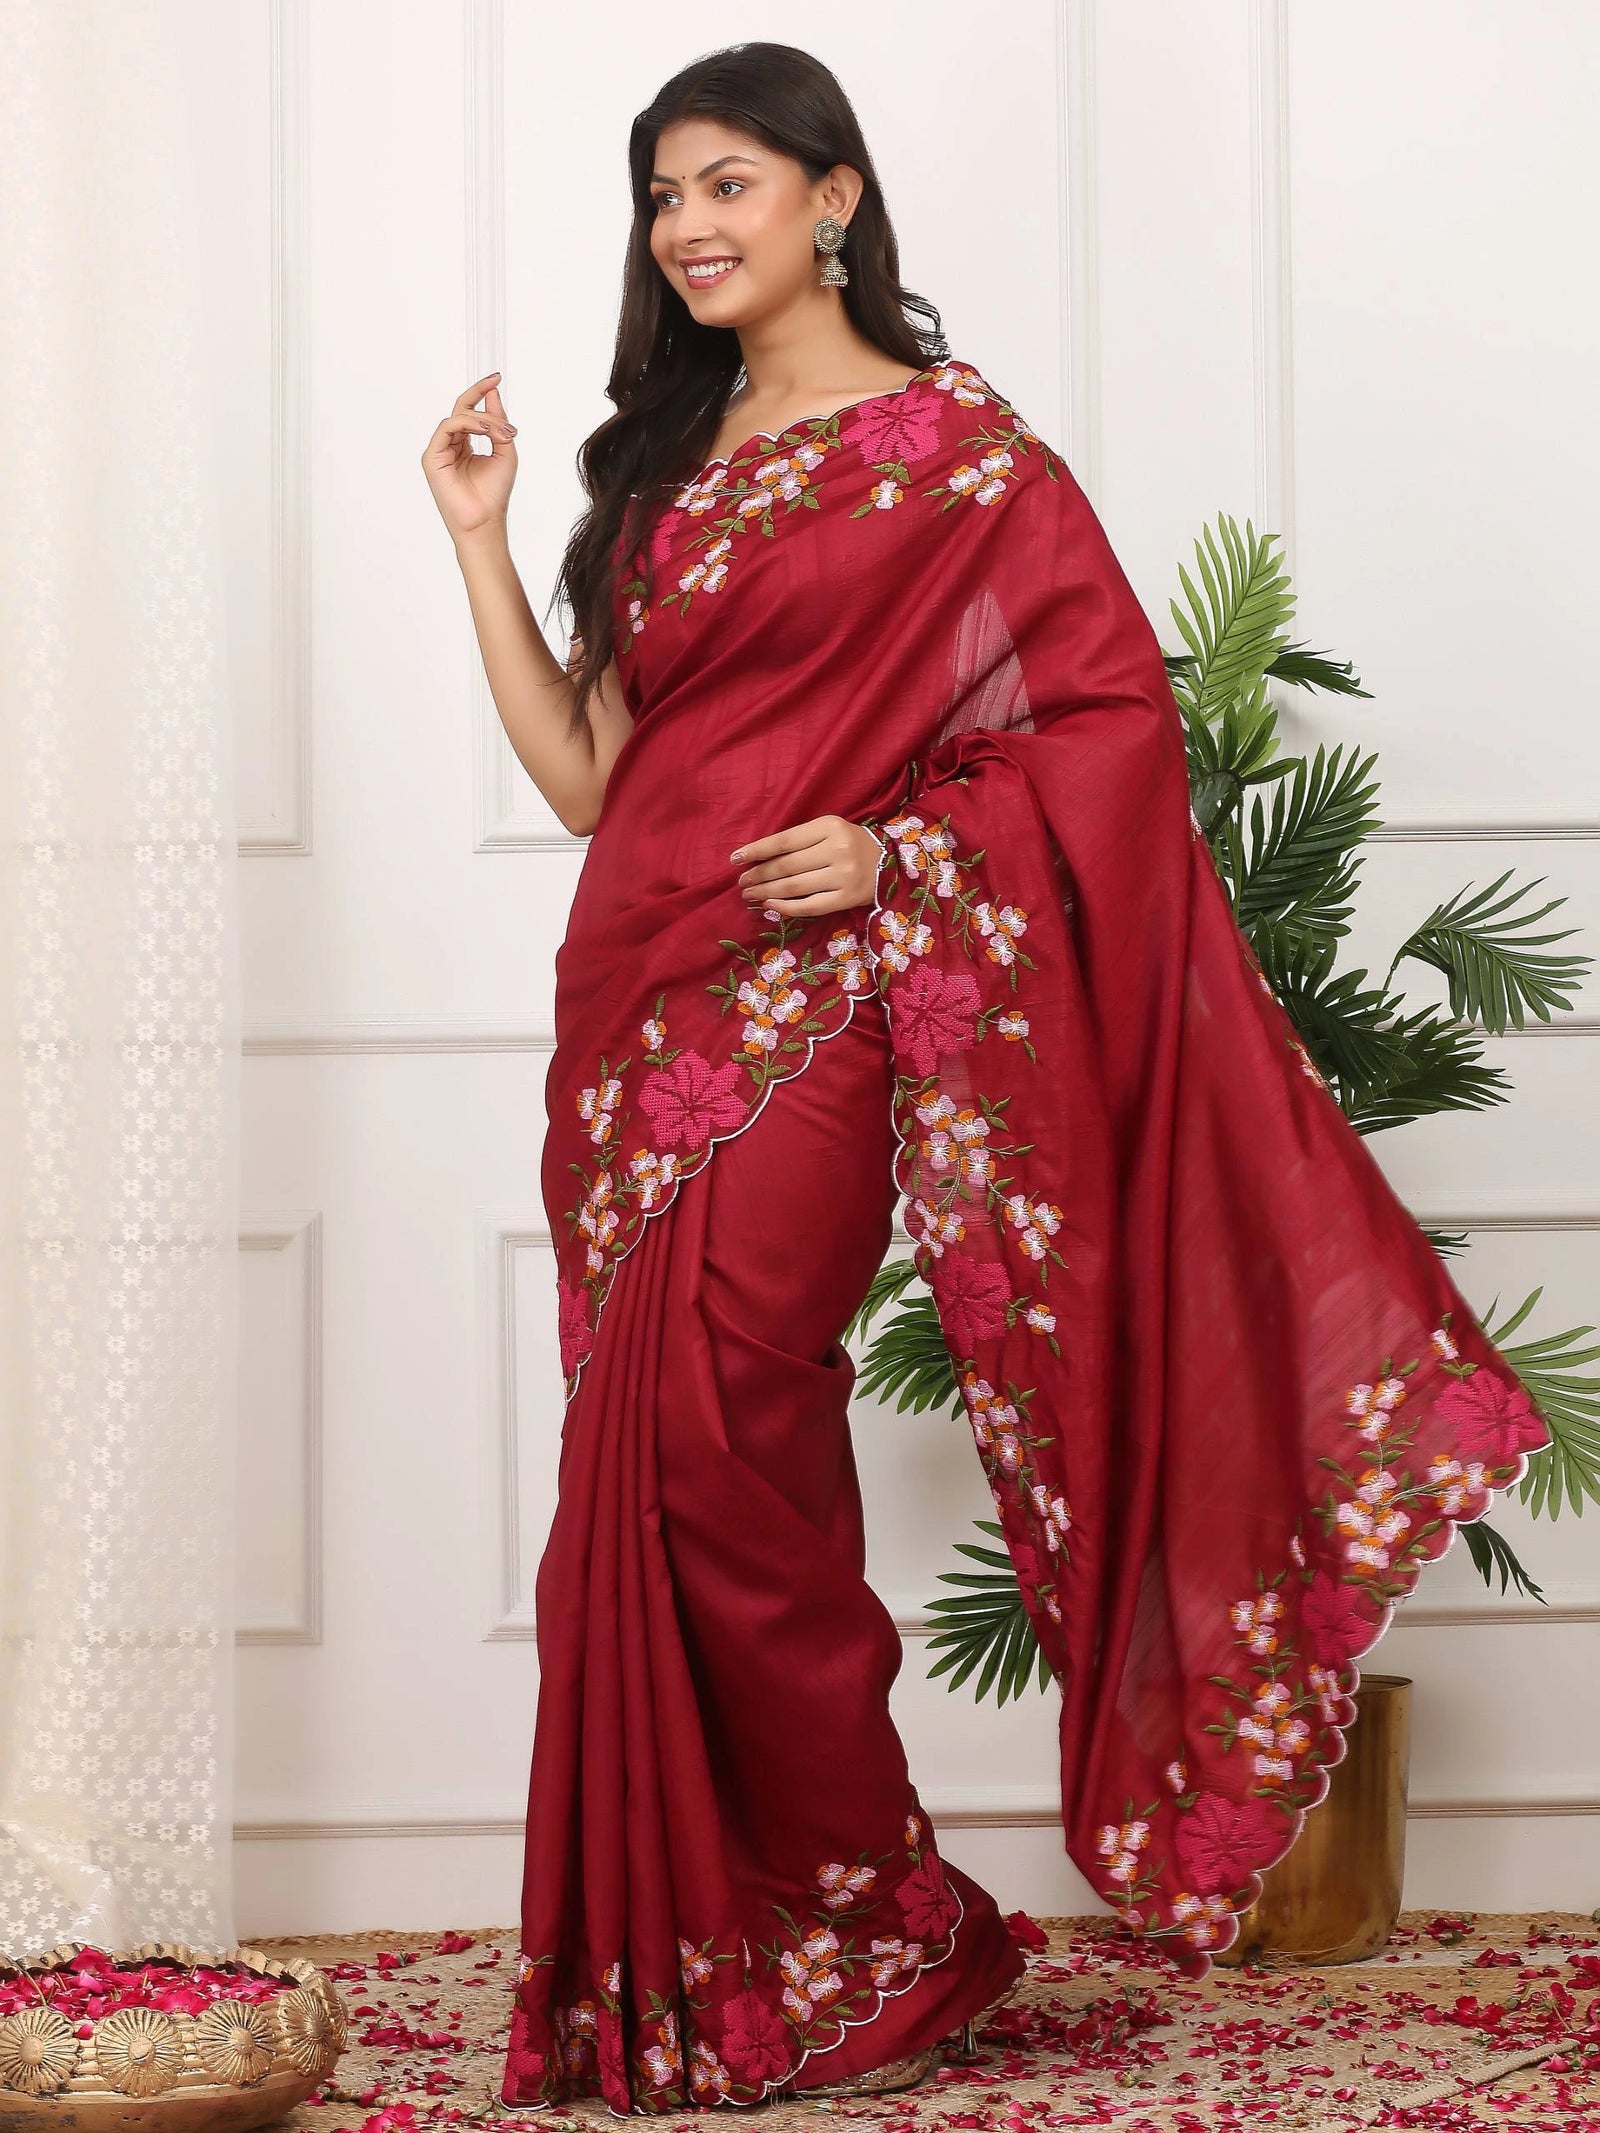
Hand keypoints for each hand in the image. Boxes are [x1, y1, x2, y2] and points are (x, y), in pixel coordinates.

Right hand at [421, 371, 518, 542]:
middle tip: (494, 385)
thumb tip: (494, 396)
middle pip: (461, 408)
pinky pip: (447, 427)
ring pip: (457, 417)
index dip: (482, 393)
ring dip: (481, 418)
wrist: (485, 520)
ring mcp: (440, 450)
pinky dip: (467, 423)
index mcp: (466, 445)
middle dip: (478, 394)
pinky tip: (485, 429)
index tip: (496, 379)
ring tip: (500, 431)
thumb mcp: (505, 453)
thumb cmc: (494, 493)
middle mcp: (451, 445)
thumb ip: (499, 425)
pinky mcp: (432, 457)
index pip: (471, 412)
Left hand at [731, 815, 882, 916]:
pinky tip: (770, 906)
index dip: (757, 850)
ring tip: (750, 894)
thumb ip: (800, 840)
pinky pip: (810, 906)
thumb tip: (758, 857)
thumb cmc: (850, 844)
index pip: (784, 840)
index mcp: (830, 826)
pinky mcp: (847, 898)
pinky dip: (786, 907)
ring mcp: (843, 876)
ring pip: (794, 886)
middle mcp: (837, 850)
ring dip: (767, 892)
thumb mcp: (829, 830)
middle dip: (759, 875)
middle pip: (787, 865)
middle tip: (742, 882)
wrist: (890, 862)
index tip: (736, 859)